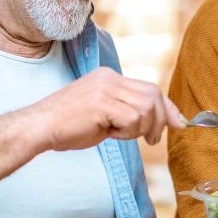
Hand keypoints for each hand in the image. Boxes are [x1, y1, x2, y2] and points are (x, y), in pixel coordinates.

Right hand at [24, 67, 185, 150]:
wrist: (38, 128)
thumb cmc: (68, 127)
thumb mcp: (105, 117)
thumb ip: (130, 114)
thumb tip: (161, 124)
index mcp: (109, 77)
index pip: (150, 88)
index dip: (167, 107)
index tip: (178, 123)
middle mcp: (109, 77)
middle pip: (153, 95)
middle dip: (159, 120)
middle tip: (151, 140)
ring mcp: (105, 88)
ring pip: (145, 108)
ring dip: (139, 128)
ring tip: (118, 134)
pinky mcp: (102, 102)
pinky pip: (132, 118)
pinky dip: (126, 132)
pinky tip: (109, 134)